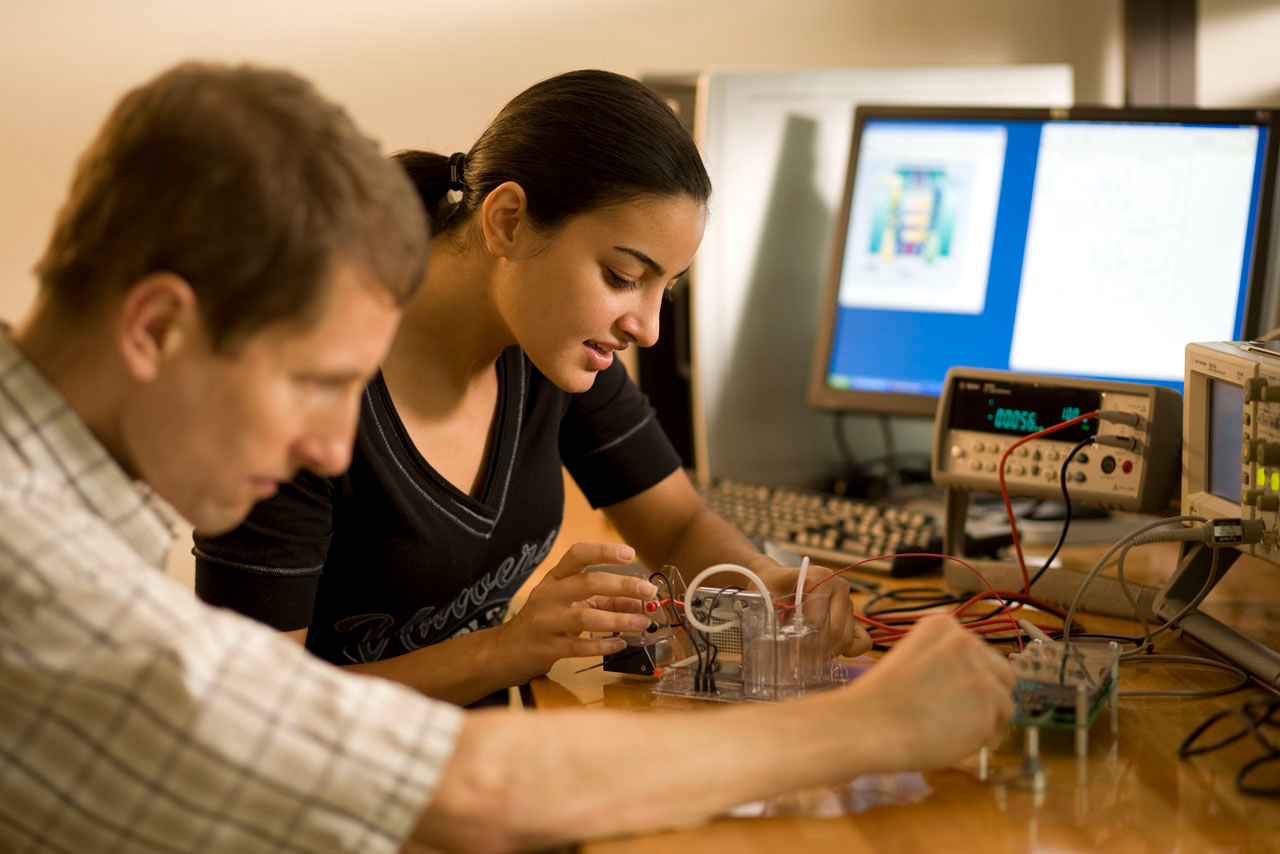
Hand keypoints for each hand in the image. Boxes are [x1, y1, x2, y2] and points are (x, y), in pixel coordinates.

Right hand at [497, 542, 656, 682]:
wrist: (507, 651)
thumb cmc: (546, 620)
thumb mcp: (571, 603)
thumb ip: (605, 600)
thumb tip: (642, 601)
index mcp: (555, 578)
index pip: (577, 554)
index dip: (604, 551)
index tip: (630, 553)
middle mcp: (547, 595)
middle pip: (587, 583)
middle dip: (622, 585)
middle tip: (648, 591)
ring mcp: (544, 621)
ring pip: (584, 617)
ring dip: (618, 620)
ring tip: (642, 623)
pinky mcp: (545, 648)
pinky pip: (578, 647)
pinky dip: (602, 645)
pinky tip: (620, 644)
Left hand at [747, 560, 870, 657]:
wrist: (775, 580)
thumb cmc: (769, 588)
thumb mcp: (765, 600)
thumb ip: (774, 621)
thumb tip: (785, 653)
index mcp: (820, 577)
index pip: (817, 621)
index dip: (803, 642)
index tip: (790, 656)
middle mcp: (839, 586)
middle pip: (835, 632)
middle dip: (816, 651)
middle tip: (798, 662)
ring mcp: (848, 601)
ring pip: (846, 639)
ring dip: (827, 653)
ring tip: (807, 655)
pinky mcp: (852, 616)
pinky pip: (861, 640)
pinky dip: (846, 651)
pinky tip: (826, 651)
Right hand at [848, 614, 1015, 770]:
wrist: (870, 724)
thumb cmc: (881, 701)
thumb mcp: (910, 657)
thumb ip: (942, 660)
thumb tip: (970, 681)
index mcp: (942, 624)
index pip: (978, 650)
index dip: (972, 676)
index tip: (957, 694)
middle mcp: (966, 640)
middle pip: (1001, 672)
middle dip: (988, 695)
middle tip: (964, 716)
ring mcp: (980, 671)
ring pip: (1004, 701)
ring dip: (986, 719)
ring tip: (955, 731)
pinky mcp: (990, 702)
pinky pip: (998, 727)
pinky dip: (982, 738)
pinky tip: (954, 740)